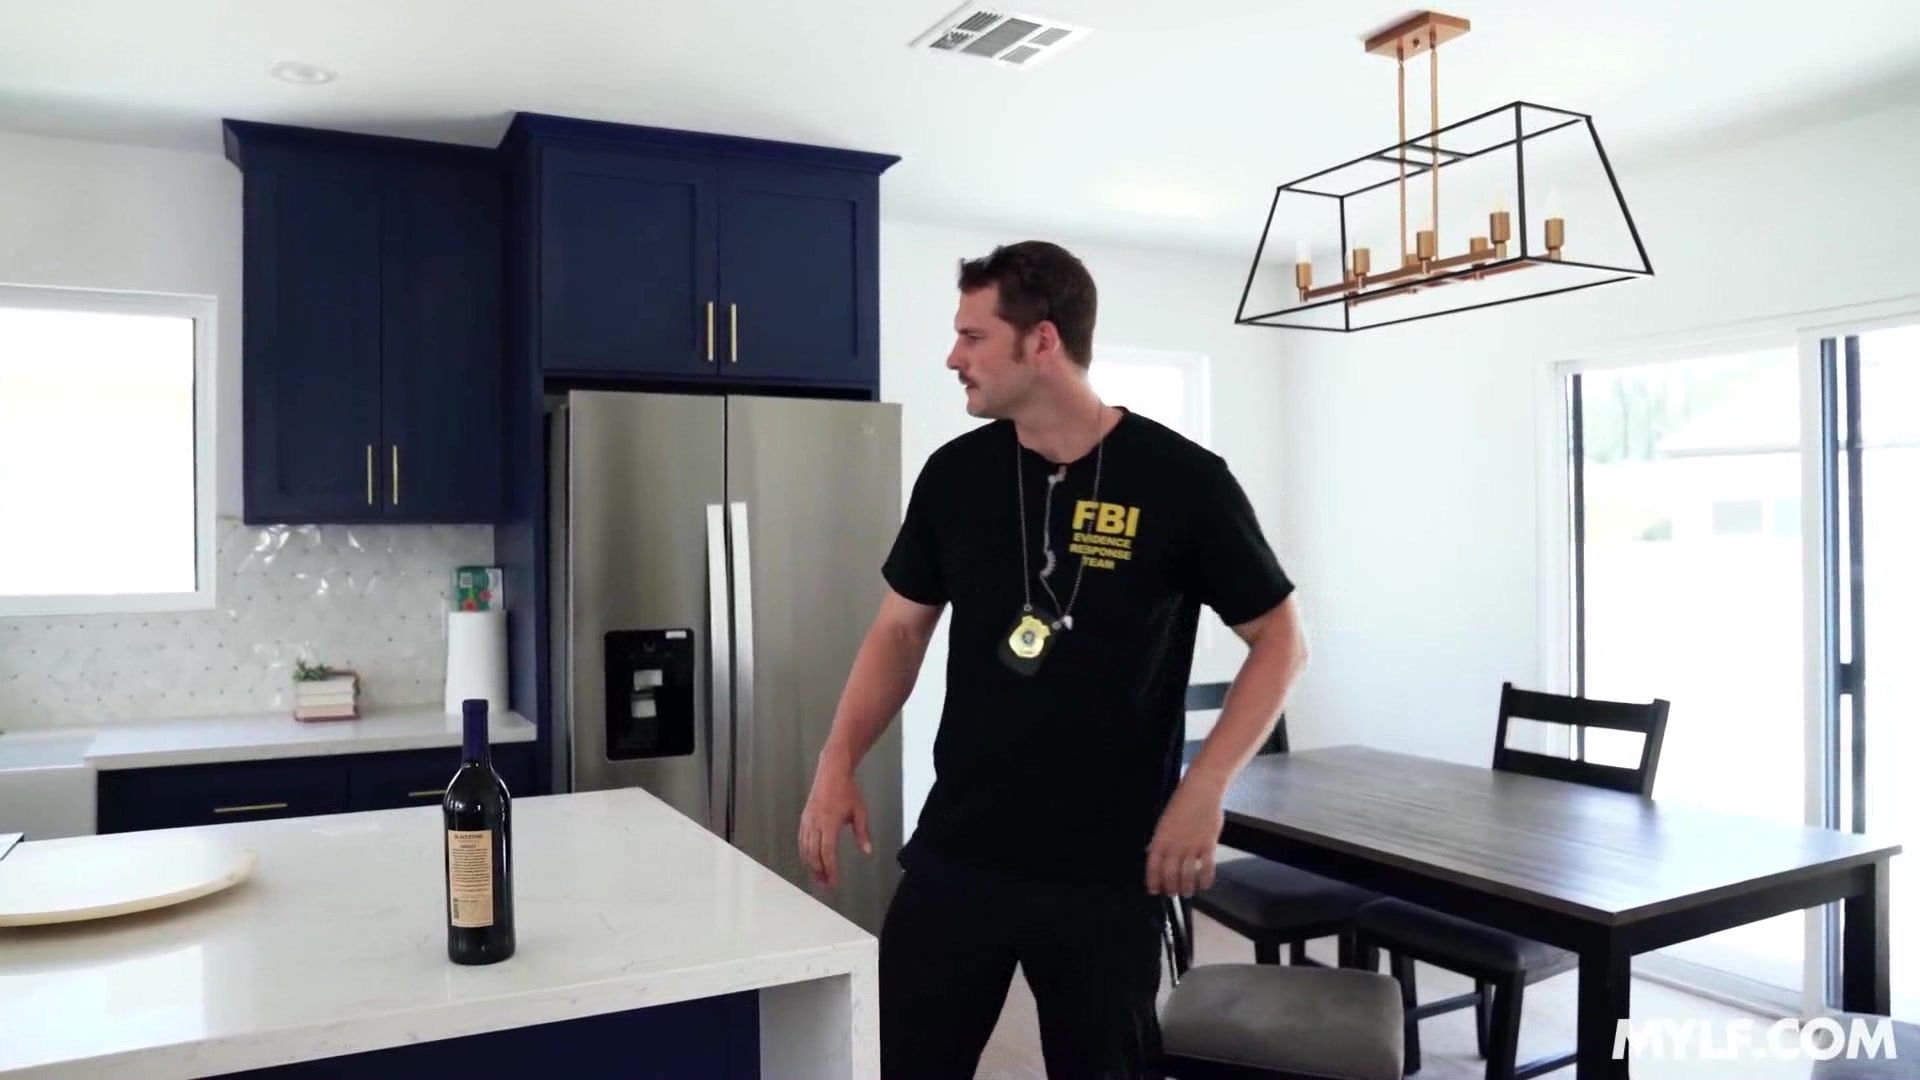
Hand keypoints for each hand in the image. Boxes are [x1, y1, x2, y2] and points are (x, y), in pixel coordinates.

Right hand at [797, 753, 870, 887]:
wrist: (832, 772)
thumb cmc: (847, 790)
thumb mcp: (859, 811)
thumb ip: (862, 833)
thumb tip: (867, 851)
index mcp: (830, 823)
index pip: (828, 853)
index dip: (830, 869)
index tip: (833, 881)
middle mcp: (815, 824)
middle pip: (814, 854)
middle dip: (819, 871)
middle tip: (825, 884)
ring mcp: (808, 821)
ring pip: (805, 849)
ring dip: (811, 865)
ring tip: (818, 876)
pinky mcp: (804, 818)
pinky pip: (801, 840)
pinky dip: (804, 852)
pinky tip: (809, 859)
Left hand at [1145, 778, 1224, 896]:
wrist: (1200, 791)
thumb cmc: (1182, 803)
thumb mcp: (1164, 821)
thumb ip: (1160, 840)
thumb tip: (1153, 853)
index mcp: (1160, 839)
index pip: (1153, 866)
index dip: (1153, 881)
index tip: (1154, 890)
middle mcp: (1175, 846)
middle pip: (1170, 875)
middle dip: (1171, 888)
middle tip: (1173, 893)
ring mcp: (1192, 847)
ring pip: (1187, 875)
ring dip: (1187, 887)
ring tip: (1188, 892)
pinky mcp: (1208, 845)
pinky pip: (1206, 868)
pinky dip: (1205, 879)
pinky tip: (1204, 884)